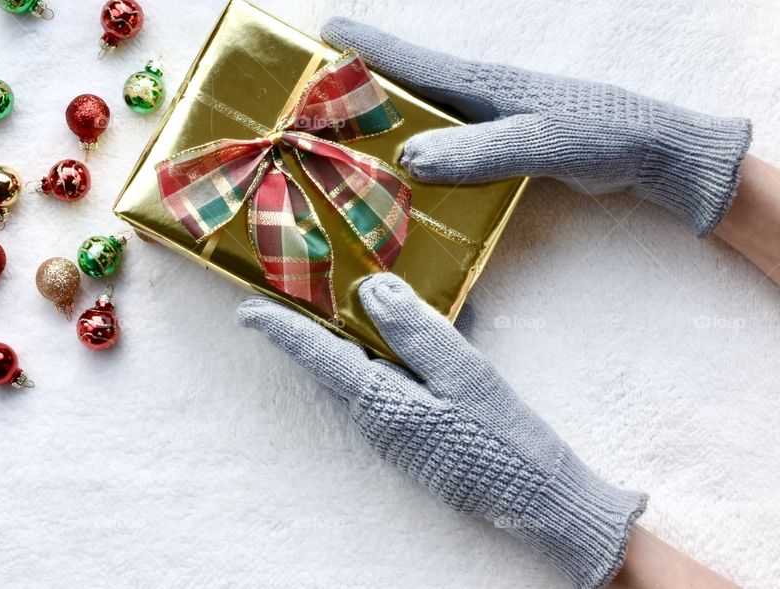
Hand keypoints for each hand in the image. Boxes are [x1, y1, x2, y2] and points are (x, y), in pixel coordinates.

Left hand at [239, 274, 645, 588]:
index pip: (319, 355)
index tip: (246, 311)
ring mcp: (394, 430)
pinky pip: (393, 383)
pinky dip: (398, 355)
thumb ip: (416, 332)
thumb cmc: (503, 438)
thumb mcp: (464, 376)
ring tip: (376, 301)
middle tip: (313, 283)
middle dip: (321, 323)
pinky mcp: (415, 434)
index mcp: (380, 402)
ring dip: (366, 336)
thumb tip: (373, 290)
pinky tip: (426, 337)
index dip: (281, 330)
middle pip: (337, 359)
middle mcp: (376, 419)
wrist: (538, 500)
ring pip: (367, 369)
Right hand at [322, 18, 751, 236]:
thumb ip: (480, 151)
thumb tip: (409, 159)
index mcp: (482, 83)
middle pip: (407, 88)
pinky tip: (402, 181)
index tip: (322, 32)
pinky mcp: (500, 147)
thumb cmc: (600, 134)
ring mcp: (488, 122)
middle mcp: (478, 98)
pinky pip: (444, 148)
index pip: (412, 60)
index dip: (366, 46)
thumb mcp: (540, 141)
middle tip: (312, 102)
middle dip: (360, 89)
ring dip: (386, 127)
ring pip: (423, 119)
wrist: (652, 152)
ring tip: (342, 144)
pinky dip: (416, 157)